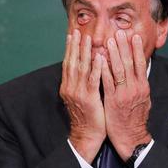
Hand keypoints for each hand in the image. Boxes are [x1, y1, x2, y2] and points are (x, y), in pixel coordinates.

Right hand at [60, 29, 105, 162]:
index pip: (67, 64)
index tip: (72, 35)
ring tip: (87, 39)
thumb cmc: (87, 117)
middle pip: (71, 62)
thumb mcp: (80, 98)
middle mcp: (70, 88)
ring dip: (84, 52)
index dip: (70, 49)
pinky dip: (95, 67)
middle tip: (77, 31)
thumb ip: (80, 83)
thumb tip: (84, 69)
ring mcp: (78, 93)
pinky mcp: (88, 99)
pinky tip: (99, 57)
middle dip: (75, 46)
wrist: (86, 136)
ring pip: (81, 68)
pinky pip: (92, 80)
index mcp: (67, 87)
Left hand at [101, 30, 151, 159]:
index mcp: (143, 87)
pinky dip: (104, 69)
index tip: (133, 36)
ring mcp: (124, 94)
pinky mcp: (113, 101)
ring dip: (114, 53)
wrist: (131, 138)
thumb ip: (140, 85)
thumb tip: (139, 73)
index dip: (137, 49)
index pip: (140, 63)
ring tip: (110, 40)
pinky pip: (108, 82)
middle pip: (129, 63)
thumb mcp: (143, 100)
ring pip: (119, 69)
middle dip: (124, 46)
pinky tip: (100, 59)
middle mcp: (135, 88)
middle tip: (119, 32)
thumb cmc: (134, 119)